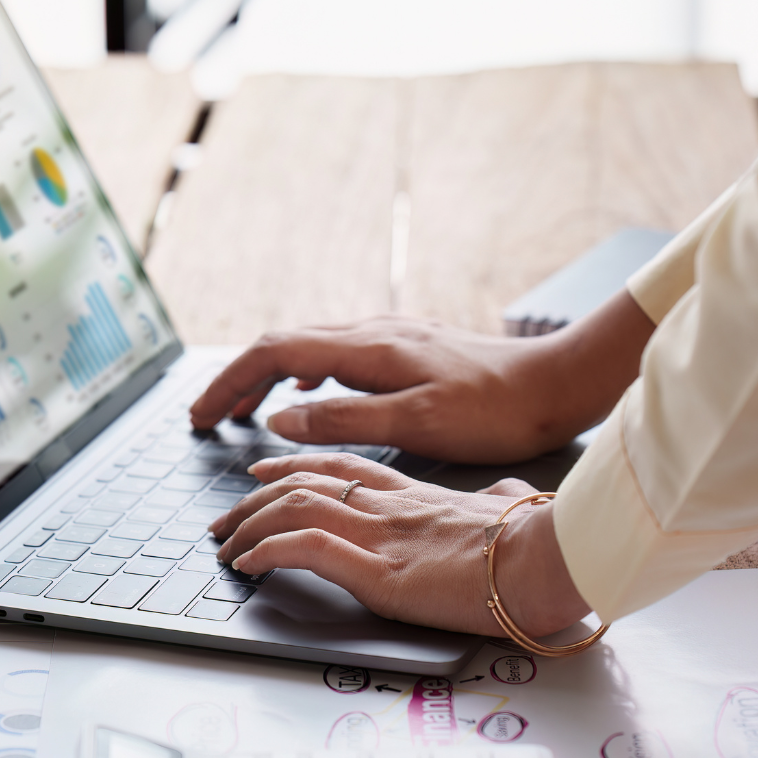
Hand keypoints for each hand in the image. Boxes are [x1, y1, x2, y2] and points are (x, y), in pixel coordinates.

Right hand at [186, 295, 654, 464]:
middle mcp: (374, 333)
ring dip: (268, 377)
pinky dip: (304, 373)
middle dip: (236, 380)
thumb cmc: (496, 411)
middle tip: (206, 417)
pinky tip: (310, 392)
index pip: (274, 353)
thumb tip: (280, 418)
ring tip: (244, 410)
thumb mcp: (416, 424)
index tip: (199, 417)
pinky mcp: (410, 349)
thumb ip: (343, 419)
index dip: (228, 383)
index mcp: (369, 349)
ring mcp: (392, 338)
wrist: (558, 384)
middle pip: (282, 345)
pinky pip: (336, 354)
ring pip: (309, 347)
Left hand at [209, 452, 590, 638]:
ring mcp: (382, 537)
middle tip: (225, 518)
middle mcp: (391, 508)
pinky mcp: (380, 572)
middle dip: (254, 499)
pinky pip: (305, 549)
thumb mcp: (518, 505)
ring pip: (293, 508)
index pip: (344, 469)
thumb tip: (512, 492)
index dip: (296, 466)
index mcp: (420, 495)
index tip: (266, 470)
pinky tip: (247, 564)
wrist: (555, 553)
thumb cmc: (545, 537)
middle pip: (305, 484)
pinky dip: (267, 552)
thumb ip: (504, 497)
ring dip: (249, 526)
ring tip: (224, 545)